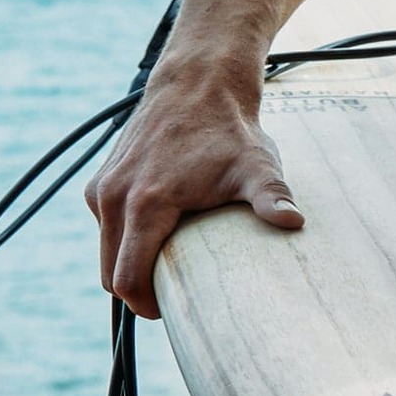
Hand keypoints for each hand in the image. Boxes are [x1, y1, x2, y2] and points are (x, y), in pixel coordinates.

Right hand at [84, 67, 303, 316]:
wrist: (198, 83)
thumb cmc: (229, 129)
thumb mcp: (256, 166)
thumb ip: (272, 197)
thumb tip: (295, 222)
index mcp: (146, 203)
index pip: (127, 279)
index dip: (146, 305)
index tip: (170, 312)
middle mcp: (114, 197)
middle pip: (110, 274)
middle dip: (137, 291)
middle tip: (174, 294)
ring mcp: (102, 187)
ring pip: (106, 251)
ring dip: (128, 265)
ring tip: (167, 264)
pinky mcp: (100, 180)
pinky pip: (104, 227)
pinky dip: (122, 239)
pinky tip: (156, 232)